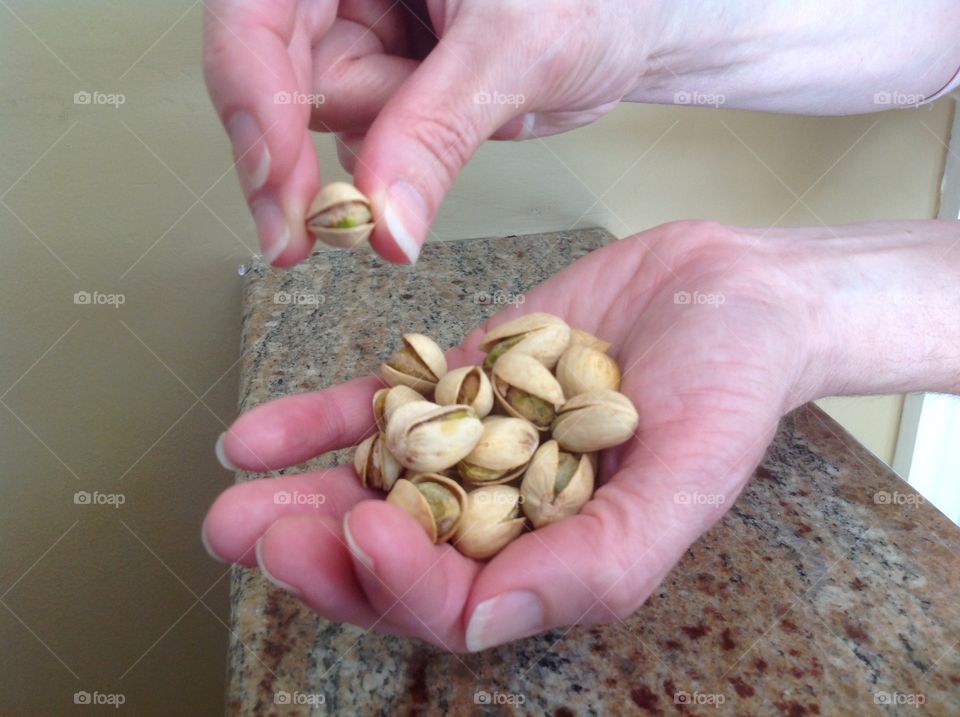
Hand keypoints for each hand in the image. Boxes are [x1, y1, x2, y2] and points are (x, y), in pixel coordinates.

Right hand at [202, 0, 654, 265]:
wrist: (634, 23)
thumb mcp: (517, 51)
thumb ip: (436, 133)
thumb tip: (379, 221)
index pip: (257, 14)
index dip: (251, 99)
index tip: (278, 188)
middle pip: (276, 73)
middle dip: (306, 152)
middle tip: (321, 230)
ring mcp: (363, 28)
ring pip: (325, 115)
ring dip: (386, 142)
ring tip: (469, 101)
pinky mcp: (387, 79)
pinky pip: (361, 139)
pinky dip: (400, 158)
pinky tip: (456, 121)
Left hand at [203, 220, 828, 650]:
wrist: (726, 288)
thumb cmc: (731, 383)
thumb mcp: (690, 475)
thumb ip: (602, 561)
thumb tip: (485, 623)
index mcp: (554, 561)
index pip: (459, 599)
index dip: (402, 579)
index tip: (363, 530)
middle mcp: (503, 515)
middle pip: (396, 554)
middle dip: (321, 553)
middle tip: (247, 534)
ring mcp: (471, 447)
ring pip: (372, 488)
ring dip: (299, 498)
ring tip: (230, 501)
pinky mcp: (453, 384)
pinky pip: (375, 411)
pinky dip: (316, 425)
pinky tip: (253, 437)